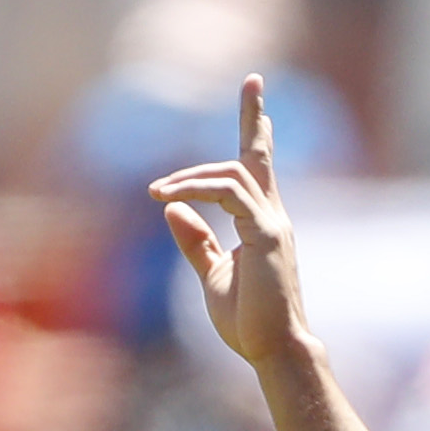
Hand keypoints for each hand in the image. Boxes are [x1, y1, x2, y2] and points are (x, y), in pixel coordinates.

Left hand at [152, 76, 307, 369]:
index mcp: (262, 224)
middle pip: (261, 156)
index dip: (256, 136)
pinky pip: (231, 193)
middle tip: (253, 80)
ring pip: (235, 173)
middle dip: (255, 118)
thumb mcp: (211, 274)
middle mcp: (272, 217)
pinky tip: (171, 197)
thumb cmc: (248, 321)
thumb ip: (196, 241)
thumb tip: (173, 209)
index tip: (258, 106)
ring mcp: (273, 224)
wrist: (273, 350)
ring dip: (191, 175)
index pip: (256, 172)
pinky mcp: (266, 235)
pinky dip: (199, 189)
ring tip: (156, 190)